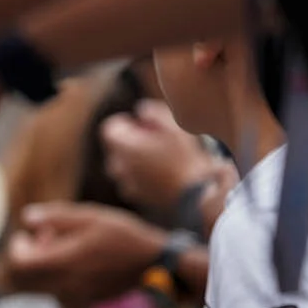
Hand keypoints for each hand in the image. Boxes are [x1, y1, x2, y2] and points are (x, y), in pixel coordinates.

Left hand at [5, 201, 163, 304]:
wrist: (156, 264)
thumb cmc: (123, 235)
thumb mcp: (89, 216)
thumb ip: (54, 217)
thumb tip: (27, 218)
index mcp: (62, 263)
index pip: (18, 263)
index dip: (18, 246)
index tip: (29, 234)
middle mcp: (65, 286)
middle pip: (25, 278)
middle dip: (29, 257)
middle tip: (47, 239)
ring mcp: (76, 298)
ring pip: (41, 287)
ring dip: (44, 268)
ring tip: (66, 249)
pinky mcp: (87, 303)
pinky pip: (59, 294)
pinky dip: (59, 279)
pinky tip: (80, 263)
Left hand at [99, 98, 227, 214]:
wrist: (196, 194)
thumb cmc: (184, 157)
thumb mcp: (172, 126)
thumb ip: (152, 112)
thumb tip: (141, 111)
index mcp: (122, 147)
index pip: (110, 127)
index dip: (129, 123)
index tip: (147, 126)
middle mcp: (117, 166)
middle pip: (117, 146)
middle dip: (133, 140)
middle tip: (158, 141)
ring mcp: (124, 183)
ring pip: (124, 164)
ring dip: (137, 158)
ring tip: (163, 157)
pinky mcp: (136, 196)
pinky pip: (133, 180)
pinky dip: (142, 174)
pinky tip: (164, 173)